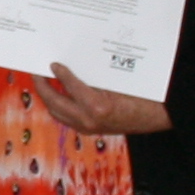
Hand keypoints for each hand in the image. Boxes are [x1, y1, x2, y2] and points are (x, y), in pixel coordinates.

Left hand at [33, 64, 170, 136]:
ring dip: (48, 98)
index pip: (69, 85)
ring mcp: (89, 128)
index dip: (59, 73)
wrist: (158, 115)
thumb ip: (94, 77)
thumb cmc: (142, 95)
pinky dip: (60, 106)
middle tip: (36, 73)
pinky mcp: (91, 131)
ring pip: (58, 113)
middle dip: (42, 87)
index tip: (53, 63)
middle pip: (55, 103)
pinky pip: (67, 119)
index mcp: (97, 106)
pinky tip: (60, 95)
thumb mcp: (118, 81)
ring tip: (44, 83)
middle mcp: (89, 120)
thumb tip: (73, 65)